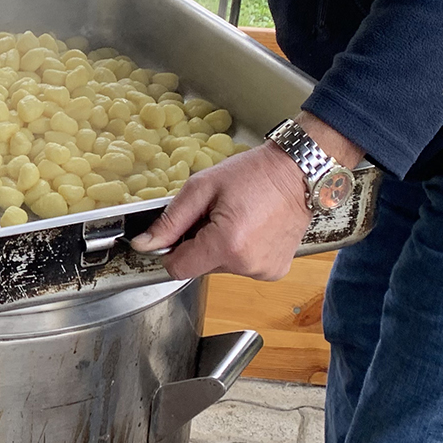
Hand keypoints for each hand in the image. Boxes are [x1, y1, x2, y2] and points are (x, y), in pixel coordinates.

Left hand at [133, 114, 362, 280]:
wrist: (299, 172)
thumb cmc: (253, 173)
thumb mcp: (202, 187)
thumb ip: (170, 221)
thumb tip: (143, 245)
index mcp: (226, 244)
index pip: (177, 269)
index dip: (171, 251)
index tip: (180, 231)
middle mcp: (247, 265)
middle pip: (200, 267)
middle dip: (199, 243)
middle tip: (216, 214)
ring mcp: (264, 271)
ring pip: (221, 267)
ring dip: (221, 247)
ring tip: (238, 218)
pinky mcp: (275, 271)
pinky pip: (243, 266)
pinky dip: (240, 251)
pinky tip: (252, 228)